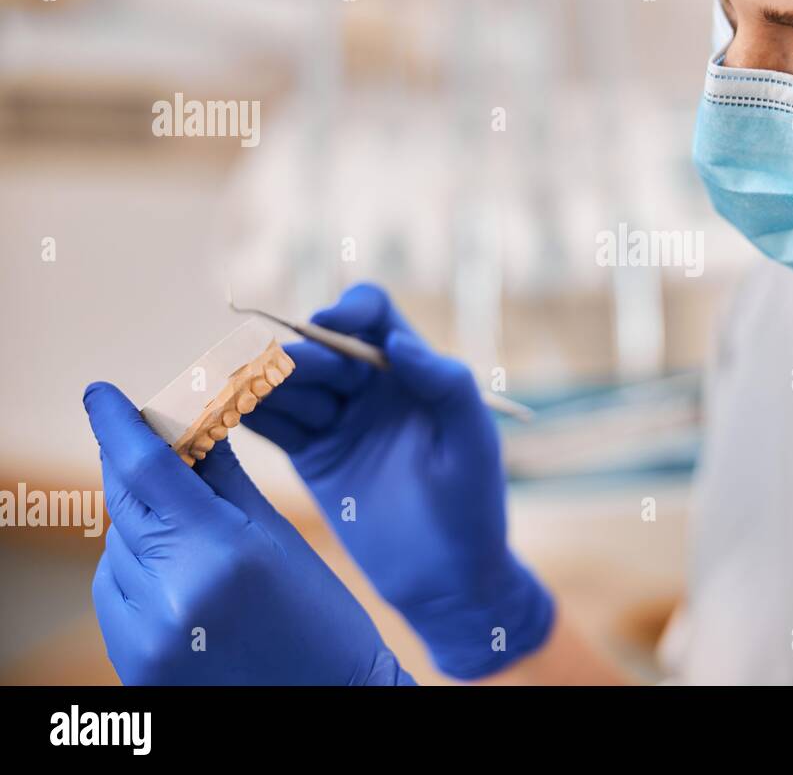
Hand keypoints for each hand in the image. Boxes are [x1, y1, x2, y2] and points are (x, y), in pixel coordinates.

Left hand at [85, 382, 413, 685]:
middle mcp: (172, 594)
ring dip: (143, 525)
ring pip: (117, 549)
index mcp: (220, 553)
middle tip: (150, 440)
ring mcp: (146, 635)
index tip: (99, 393)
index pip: (147, 470)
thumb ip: (225, 480)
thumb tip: (192, 426)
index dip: (118, 424)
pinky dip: (136, 570)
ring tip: (193, 535)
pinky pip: (115, 592)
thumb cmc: (322, 623)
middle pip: (126, 505)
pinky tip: (177, 574)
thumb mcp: (281, 539)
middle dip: (136, 469)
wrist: (330, 707)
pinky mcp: (134, 664)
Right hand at [241, 283, 553, 679]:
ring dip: (261, 379)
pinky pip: (273, 423)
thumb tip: (398, 342)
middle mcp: (372, 386)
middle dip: (295, 354)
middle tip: (271, 371)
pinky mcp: (311, 456)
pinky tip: (223, 409)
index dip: (348, 310)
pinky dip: (245, 412)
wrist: (447, 577)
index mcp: (414, 372)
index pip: (374, 316)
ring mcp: (338, 420)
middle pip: (321, 347)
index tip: (330, 323)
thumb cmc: (473, 505)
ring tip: (236, 386)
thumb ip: (447, 385)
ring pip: (290, 382)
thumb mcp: (473, 441)